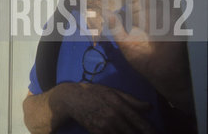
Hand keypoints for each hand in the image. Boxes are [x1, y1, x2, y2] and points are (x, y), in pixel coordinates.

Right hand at [23, 82, 155, 133]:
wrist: (71, 98)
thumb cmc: (93, 93)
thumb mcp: (112, 92)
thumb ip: (131, 100)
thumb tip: (149, 107)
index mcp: (120, 104)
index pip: (140, 122)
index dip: (151, 131)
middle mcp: (114, 116)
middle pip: (133, 133)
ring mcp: (105, 125)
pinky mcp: (96, 132)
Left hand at [105, 0, 191, 111]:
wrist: (161, 72)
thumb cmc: (142, 59)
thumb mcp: (125, 43)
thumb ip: (116, 28)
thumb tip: (106, 13)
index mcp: (140, 18)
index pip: (133, 1)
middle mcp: (153, 14)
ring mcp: (166, 16)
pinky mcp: (177, 22)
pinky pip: (177, 5)